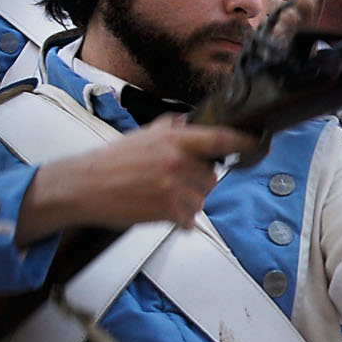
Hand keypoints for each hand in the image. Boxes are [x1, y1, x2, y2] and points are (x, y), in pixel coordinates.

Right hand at [16, 117, 259, 242]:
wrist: (85, 187)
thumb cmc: (109, 162)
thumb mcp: (141, 136)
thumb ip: (168, 129)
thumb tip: (185, 122)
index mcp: (173, 140)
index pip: (218, 139)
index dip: (241, 141)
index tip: (255, 143)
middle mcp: (178, 162)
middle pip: (211, 176)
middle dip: (197, 181)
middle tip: (173, 182)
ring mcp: (175, 188)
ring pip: (201, 199)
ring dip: (187, 202)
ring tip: (159, 196)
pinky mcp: (169, 212)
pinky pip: (189, 220)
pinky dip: (178, 220)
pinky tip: (158, 210)